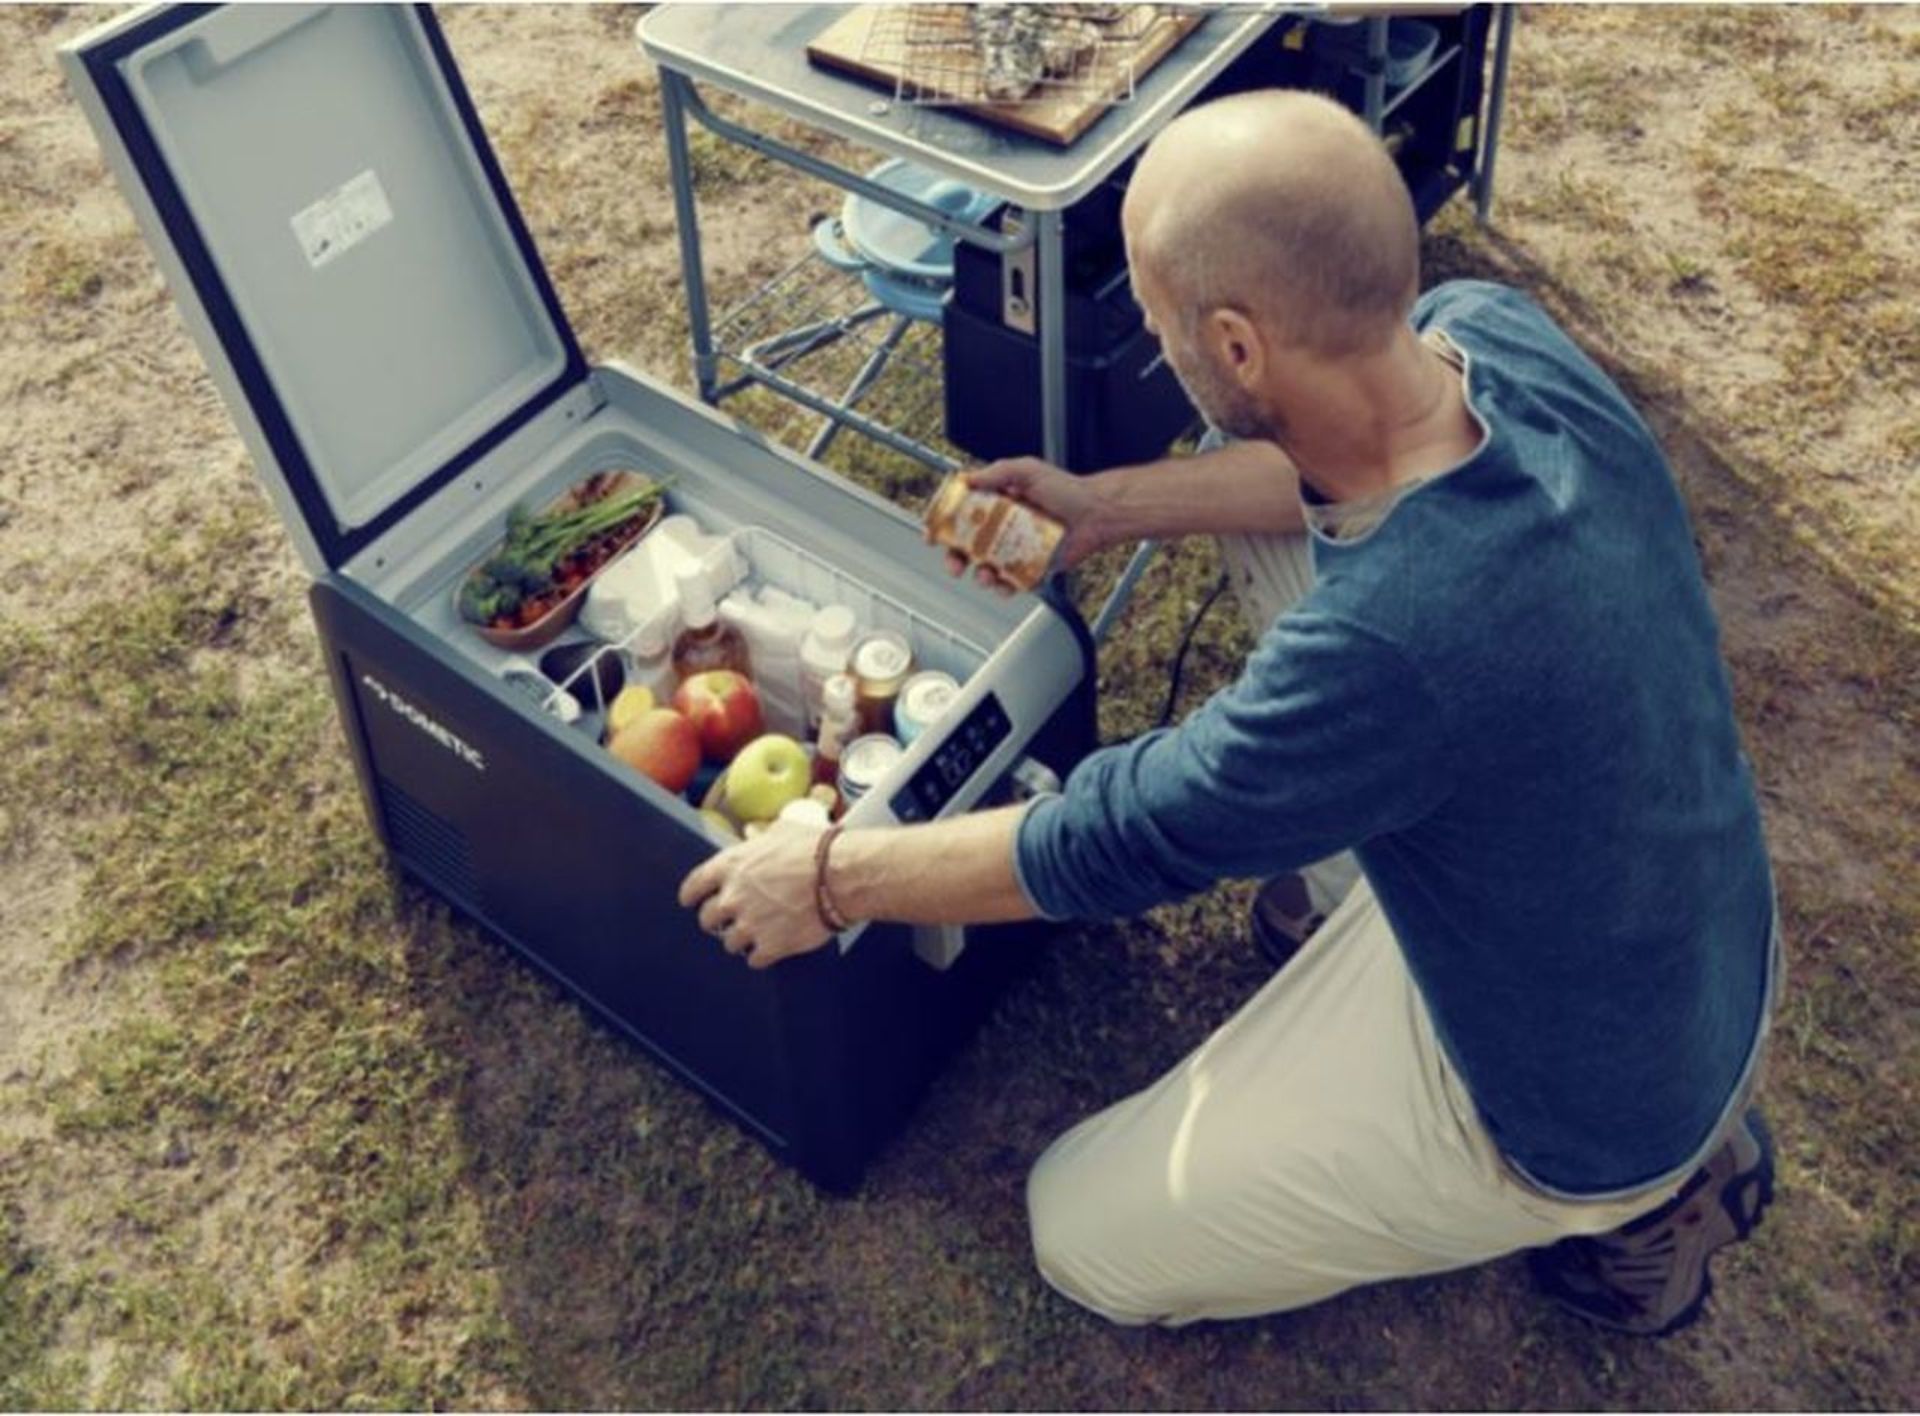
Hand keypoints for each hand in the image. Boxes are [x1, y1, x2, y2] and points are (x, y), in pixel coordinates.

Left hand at [677, 819, 834, 969]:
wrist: (841, 876)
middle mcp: (733, 897)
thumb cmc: (816, 850)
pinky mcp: (770, 946)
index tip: (692, 901)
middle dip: (718, 920)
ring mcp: (749, 924)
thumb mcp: (782, 830)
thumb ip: (760, 835)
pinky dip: (762, 955)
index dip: (691, 896)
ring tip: (759, 932)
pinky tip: (773, 947)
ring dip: (742, 938)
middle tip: (734, 918)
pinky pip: (754, 959)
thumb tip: (753, 832)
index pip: (693, 886)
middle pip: (708, 919)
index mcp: (730, 865)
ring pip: (729, 942)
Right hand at [942, 457, 1109, 595]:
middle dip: (955, 560)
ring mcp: (1015, 550)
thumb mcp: (1028, 470)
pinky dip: (1005, 588)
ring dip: (980, 576)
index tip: (933, 536)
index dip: (944, 527)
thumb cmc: (1067, 489)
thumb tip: (969, 479)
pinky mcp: (1031, 568)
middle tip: (955, 564)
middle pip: (967, 549)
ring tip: (986, 575)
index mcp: (996, 505)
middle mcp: (1003, 529)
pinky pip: (1012, 583)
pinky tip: (1006, 584)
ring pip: (986, 570)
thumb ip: (997, 472)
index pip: (962, 517)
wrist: (1096, 513)